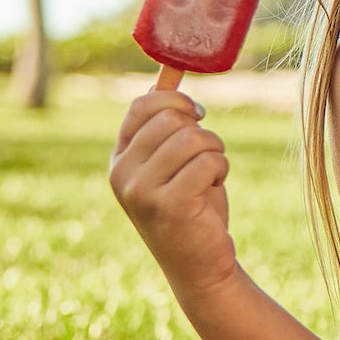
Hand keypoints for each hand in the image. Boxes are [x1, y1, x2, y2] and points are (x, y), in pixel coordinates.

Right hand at [109, 87, 237, 304]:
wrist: (201, 266)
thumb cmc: (193, 208)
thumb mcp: (174, 162)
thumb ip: (167, 124)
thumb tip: (168, 73)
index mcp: (119, 159)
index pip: (142, 105)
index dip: (177, 101)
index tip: (196, 116)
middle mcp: (122, 174)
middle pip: (171, 118)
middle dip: (201, 132)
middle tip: (206, 158)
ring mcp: (141, 191)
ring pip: (193, 138)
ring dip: (215, 153)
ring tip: (209, 177)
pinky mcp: (169, 205)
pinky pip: (208, 161)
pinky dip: (220, 171)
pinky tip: (211, 193)